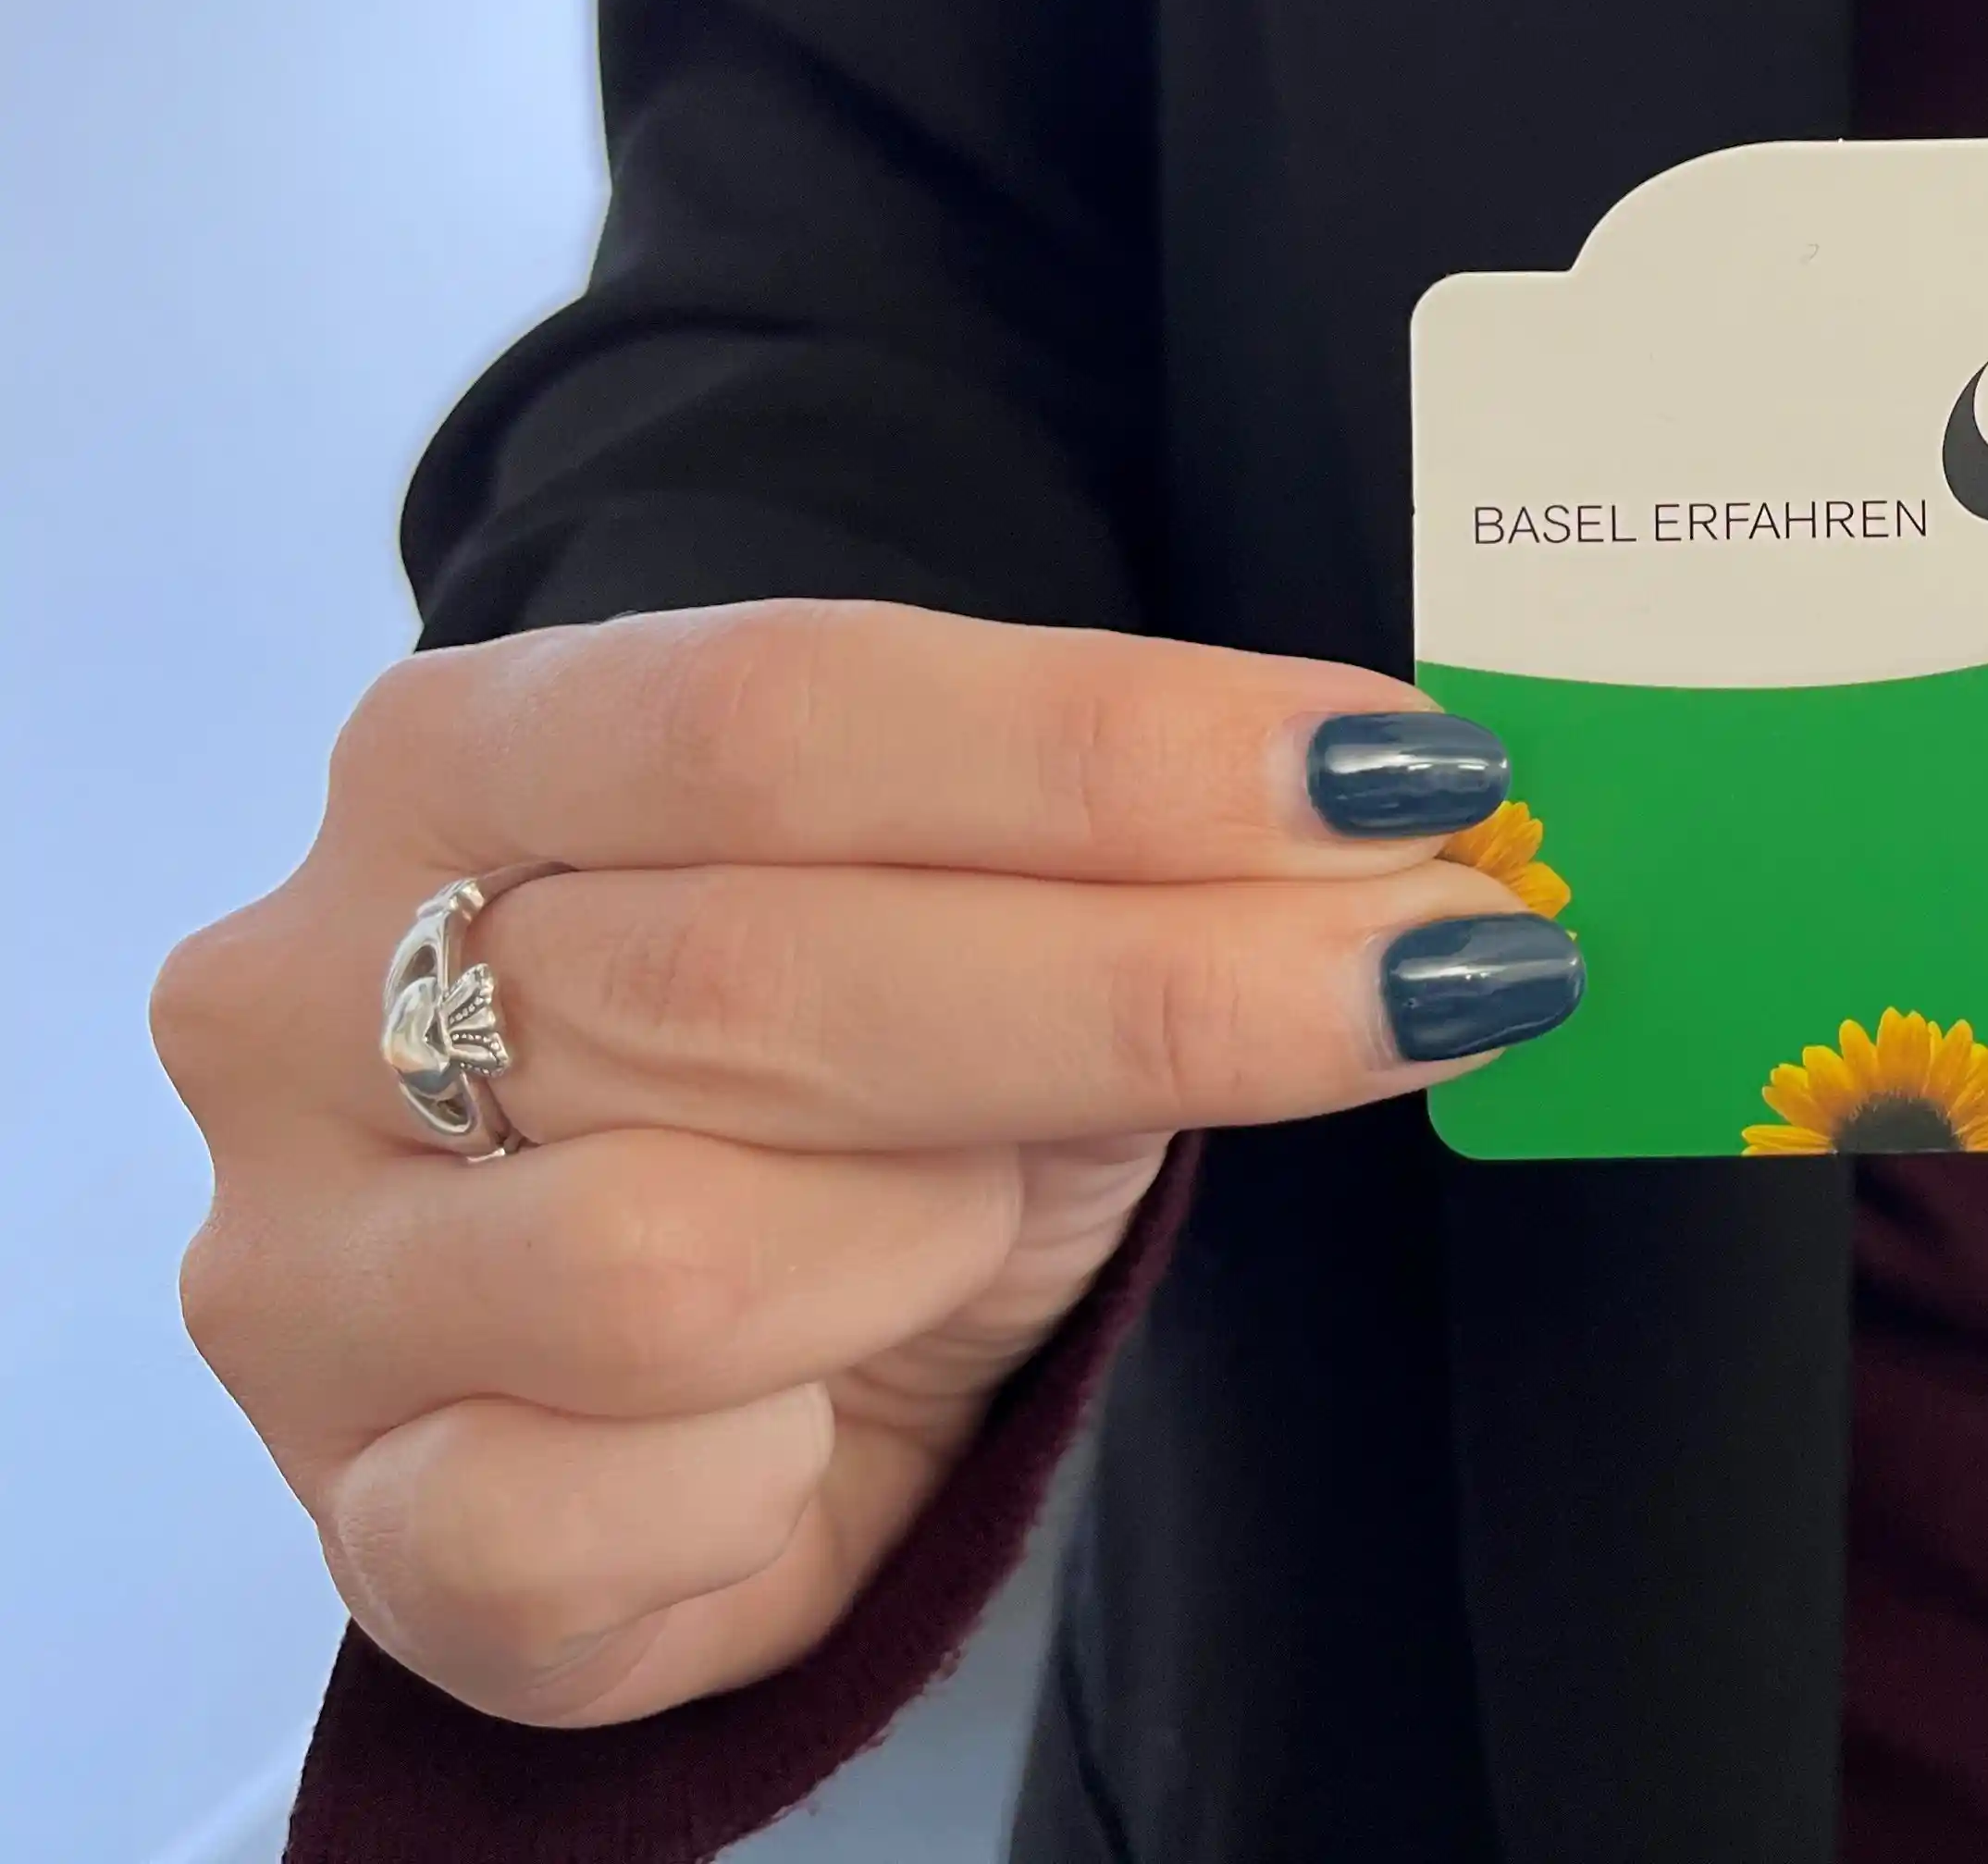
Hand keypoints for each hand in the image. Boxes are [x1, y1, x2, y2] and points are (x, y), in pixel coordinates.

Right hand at [150, 600, 1573, 1725]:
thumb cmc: (854, 1100)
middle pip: (758, 967)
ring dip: (914, 1241)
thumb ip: (1139, 862)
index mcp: (463, 756)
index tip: (1393, 768)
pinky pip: (588, 1517)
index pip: (788, 706)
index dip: (1110, 744)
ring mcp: (309, 1270)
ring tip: (974, 1227)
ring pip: (670, 1263)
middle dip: (1150, 979)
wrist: (707, 1387)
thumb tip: (1417, 815)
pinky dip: (768, 1482)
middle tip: (1429, 968)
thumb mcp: (989, 926)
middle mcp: (317, 991)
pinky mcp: (362, 1530)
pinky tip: (820, 1429)